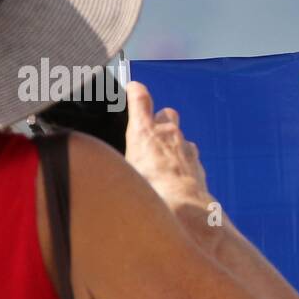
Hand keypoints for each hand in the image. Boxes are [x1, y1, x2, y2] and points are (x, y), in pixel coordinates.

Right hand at [124, 81, 214, 220]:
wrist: (183, 210)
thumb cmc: (151, 193)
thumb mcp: (122, 175)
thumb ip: (114, 164)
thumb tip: (102, 172)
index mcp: (144, 132)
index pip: (140, 98)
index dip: (136, 91)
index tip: (134, 88)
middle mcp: (168, 134)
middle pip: (166, 113)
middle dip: (159, 120)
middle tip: (148, 134)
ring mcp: (185, 147)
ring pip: (179, 135)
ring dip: (171, 143)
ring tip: (159, 162)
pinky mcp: (197, 163)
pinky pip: (189, 155)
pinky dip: (182, 161)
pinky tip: (173, 176)